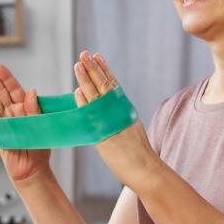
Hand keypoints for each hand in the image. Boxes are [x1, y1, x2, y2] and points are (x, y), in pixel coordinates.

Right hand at [0, 60, 51, 185]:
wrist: (33, 169)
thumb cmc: (39, 148)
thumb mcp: (42, 126)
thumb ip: (35, 110)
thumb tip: (31, 91)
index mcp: (25, 108)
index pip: (14, 89)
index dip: (6, 77)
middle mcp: (13, 112)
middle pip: (0, 91)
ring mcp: (5, 121)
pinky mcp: (0, 132)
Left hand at [73, 51, 160, 188]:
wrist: (145, 170)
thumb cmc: (138, 154)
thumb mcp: (129, 128)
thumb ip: (119, 117)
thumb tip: (111, 111)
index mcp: (124, 109)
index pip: (113, 85)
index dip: (104, 69)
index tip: (97, 55)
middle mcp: (119, 112)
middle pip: (104, 86)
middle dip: (93, 68)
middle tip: (84, 53)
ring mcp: (112, 123)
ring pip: (97, 96)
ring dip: (86, 79)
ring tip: (78, 64)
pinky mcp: (104, 135)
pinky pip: (92, 117)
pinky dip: (85, 103)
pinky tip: (77, 92)